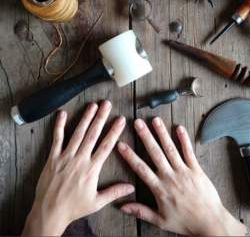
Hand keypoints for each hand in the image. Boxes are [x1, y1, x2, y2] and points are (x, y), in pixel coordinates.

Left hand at [22, 101, 134, 236]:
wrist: (49, 212)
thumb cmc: (73, 208)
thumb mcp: (97, 202)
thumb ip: (114, 192)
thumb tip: (131, 187)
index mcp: (91, 169)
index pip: (106, 146)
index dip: (114, 131)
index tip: (121, 119)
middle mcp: (79, 160)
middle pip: (93, 134)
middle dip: (101, 117)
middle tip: (107, 104)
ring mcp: (65, 157)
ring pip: (78, 133)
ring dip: (86, 118)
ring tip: (92, 105)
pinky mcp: (53, 158)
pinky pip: (57, 139)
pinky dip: (60, 126)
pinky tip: (62, 114)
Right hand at [118, 118, 247, 235]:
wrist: (210, 222)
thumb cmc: (185, 222)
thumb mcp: (160, 220)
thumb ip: (141, 211)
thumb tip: (122, 207)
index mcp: (159, 189)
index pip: (141, 168)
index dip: (130, 156)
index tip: (121, 144)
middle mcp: (170, 177)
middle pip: (155, 153)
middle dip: (145, 136)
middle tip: (138, 123)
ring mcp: (184, 171)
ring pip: (170, 149)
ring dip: (162, 133)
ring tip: (155, 120)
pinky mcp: (196, 169)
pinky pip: (189, 152)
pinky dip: (184, 139)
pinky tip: (179, 128)